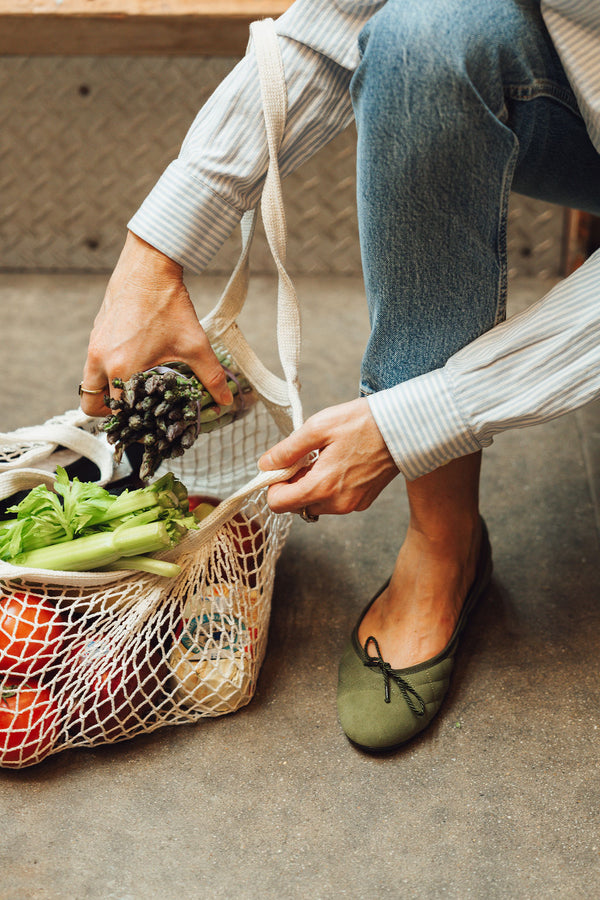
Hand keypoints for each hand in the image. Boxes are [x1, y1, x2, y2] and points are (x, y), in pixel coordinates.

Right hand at [79, 231, 233, 416]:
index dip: (131, 426)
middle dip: (113, 416)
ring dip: (105, 396)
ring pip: (89, 386)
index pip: (118, 413)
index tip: (144, 430)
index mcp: (123, 368)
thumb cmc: (169, 305)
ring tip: (130, 397)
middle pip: (94, 405)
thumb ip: (211, 376)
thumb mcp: (195, 344)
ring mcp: (94, 347)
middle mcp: (101, 360)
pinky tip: (131, 368)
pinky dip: (106, 374)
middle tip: (134, 418)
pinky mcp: (95, 335)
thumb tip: (226, 400)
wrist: (148, 267)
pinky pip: (93, 366)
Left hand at [258, 398, 399, 515]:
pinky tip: (340, 464)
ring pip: (315, 504)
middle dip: (294, 484)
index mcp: (322, 486)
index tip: (282, 466)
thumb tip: (265, 464)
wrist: (404, 428)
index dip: (273, 485)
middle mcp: (337, 503)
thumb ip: (288, 450)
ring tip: (325, 458)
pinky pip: (335, 501)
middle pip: (296, 506)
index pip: (278, 504)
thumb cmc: (362, 423)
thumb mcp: (318, 427)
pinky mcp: (363, 502)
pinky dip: (330, 487)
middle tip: (307, 457)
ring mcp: (352, 505)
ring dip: (312, 486)